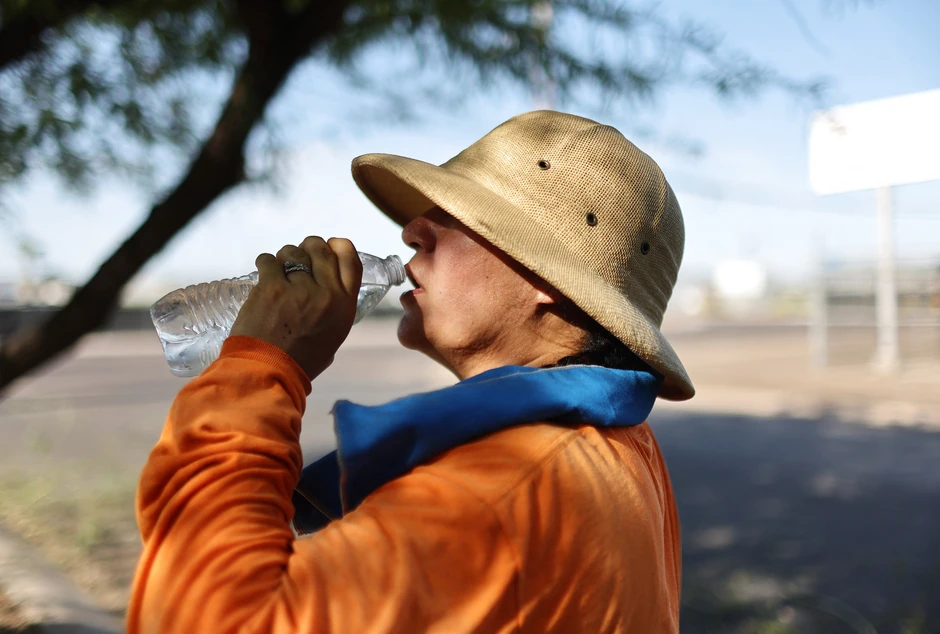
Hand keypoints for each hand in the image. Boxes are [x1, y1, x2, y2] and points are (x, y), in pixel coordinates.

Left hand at [230, 236, 362, 379]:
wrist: (268, 372)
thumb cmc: (300, 361)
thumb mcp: (332, 336)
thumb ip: (332, 310)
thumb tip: (321, 288)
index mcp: (344, 306)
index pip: (350, 260)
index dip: (339, 246)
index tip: (330, 246)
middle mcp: (326, 293)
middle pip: (321, 249)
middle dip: (309, 247)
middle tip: (298, 257)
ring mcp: (298, 288)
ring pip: (292, 252)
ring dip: (285, 257)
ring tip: (278, 272)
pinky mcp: (271, 287)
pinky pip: (268, 261)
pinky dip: (265, 264)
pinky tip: (264, 275)